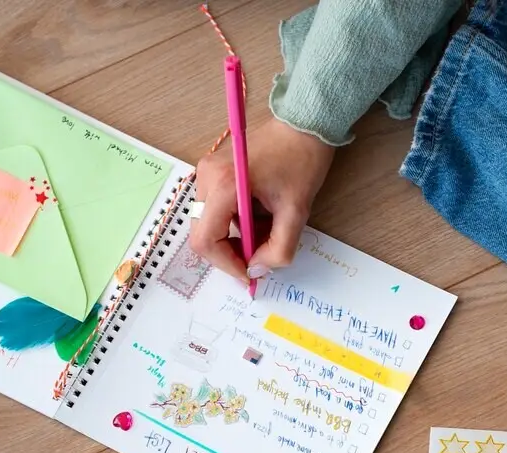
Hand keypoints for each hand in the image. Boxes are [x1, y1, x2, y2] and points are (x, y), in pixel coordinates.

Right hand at [189, 118, 335, 282]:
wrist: (303, 125)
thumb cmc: (301, 161)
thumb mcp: (296, 212)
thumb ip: (278, 249)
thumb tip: (258, 269)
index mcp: (224, 185)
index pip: (205, 240)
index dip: (225, 264)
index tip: (249, 272)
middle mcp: (207, 177)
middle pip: (203, 234)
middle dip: (230, 251)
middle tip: (259, 254)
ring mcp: (207, 172)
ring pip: (209, 223)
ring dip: (234, 237)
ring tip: (265, 231)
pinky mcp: (212, 171)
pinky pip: (215, 208)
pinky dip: (234, 222)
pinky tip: (258, 216)